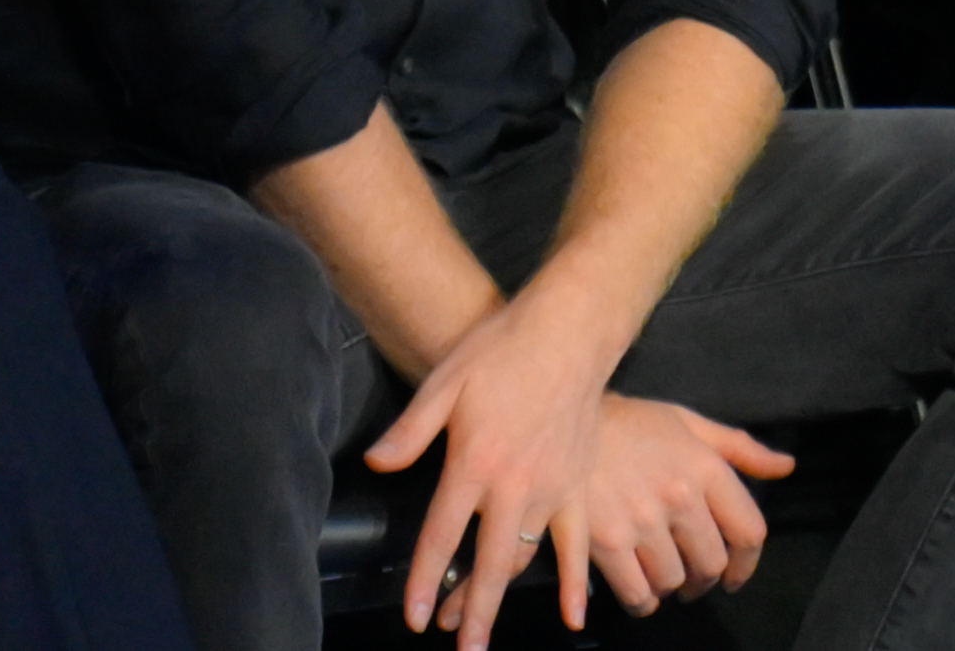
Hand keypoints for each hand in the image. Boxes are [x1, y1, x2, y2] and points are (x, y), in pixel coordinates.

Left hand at [364, 286, 616, 650]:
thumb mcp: (443, 381)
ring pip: (525, 559)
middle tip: (462, 650)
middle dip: (472, 611)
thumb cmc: (499, 351)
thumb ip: (411, 430)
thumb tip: (376, 464)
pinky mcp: (578, 486)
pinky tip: (571, 616)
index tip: (416, 616)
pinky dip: (575, 583)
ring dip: (505, 599)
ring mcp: (551, 490)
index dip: (426, 578)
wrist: (567, 334)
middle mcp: (514, 486)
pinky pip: (578, 546)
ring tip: (486, 634)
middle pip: (488, 562)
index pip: (443, 534)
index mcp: (474, 462)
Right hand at [557, 397, 792, 627]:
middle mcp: (679, 496)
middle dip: (703, 578)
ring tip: (656, 574)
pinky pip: (639, 593)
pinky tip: (637, 588)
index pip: (749, 531)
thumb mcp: (684, 422)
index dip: (746, 563)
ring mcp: (643, 521)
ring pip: (674, 580)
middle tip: (688, 577)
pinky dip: (642, 600)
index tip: (733, 575)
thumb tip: (786, 466)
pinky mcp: (607, 542)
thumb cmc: (626, 421)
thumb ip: (738, 448)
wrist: (556, 417)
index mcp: (703, 466)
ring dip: (669, 586)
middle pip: (711, 563)